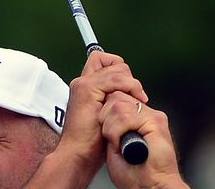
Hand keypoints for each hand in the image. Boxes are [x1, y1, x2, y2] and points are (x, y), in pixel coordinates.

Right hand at [36, 52, 147, 185]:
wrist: (78, 153)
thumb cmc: (91, 142)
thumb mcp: (105, 116)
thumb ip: (112, 100)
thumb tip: (129, 94)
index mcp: (86, 86)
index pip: (105, 62)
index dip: (122, 72)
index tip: (130, 91)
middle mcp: (83, 81)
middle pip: (114, 62)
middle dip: (129, 78)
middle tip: (134, 97)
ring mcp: (84, 83)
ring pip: (118, 68)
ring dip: (133, 84)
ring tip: (136, 100)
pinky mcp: (88, 88)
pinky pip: (117, 78)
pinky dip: (130, 87)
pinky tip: (134, 100)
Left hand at [99, 92, 189, 188]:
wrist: (151, 186)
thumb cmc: (134, 173)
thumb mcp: (116, 145)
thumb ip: (114, 127)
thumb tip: (104, 114)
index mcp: (139, 118)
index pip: (117, 97)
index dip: (105, 111)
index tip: (104, 130)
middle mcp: (147, 114)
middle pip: (116, 96)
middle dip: (105, 117)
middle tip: (110, 138)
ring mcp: (152, 116)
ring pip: (118, 105)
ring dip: (111, 127)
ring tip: (116, 143)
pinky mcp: (155, 122)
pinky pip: (126, 117)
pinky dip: (117, 132)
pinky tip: (121, 145)